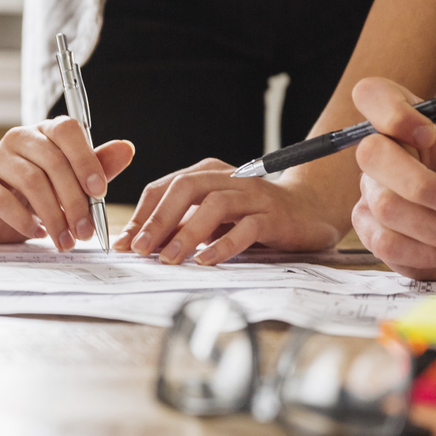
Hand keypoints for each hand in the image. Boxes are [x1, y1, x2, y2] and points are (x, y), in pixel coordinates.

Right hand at [0, 117, 133, 245]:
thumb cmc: (34, 196)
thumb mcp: (70, 183)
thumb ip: (97, 167)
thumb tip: (127, 149)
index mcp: (44, 132)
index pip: (67, 130)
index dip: (86, 158)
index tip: (99, 191)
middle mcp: (18, 139)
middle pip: (52, 162)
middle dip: (74, 201)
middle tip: (86, 231)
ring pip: (31, 181)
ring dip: (54, 216)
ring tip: (65, 240)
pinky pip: (2, 199)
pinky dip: (24, 221)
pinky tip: (37, 233)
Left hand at [115, 158, 345, 264]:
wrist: (310, 211)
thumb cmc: (254, 216)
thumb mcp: (212, 219)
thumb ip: (180, 226)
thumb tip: (139, 244)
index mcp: (208, 174)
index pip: (165, 187)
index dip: (142, 215)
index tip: (125, 243)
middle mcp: (229, 178)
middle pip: (186, 188)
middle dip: (158, 219)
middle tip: (141, 249)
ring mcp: (253, 195)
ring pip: (215, 205)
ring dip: (187, 232)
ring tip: (169, 258)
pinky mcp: (274, 216)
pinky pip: (247, 228)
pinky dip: (224, 245)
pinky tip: (206, 261)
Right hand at [348, 77, 435, 280]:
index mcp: (415, 121)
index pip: (374, 95)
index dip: (391, 112)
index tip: (427, 134)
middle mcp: (387, 153)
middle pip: (371, 154)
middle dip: (420, 185)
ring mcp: (374, 192)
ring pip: (384, 206)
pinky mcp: (372, 231)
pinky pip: (385, 243)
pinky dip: (426, 252)